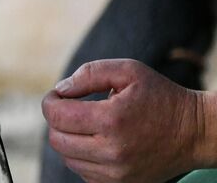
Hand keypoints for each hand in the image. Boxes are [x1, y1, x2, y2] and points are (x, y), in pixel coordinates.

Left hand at [42, 59, 214, 182]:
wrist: (195, 132)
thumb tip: (61, 90)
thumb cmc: (160, 96)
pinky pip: (82, 172)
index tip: (59, 95)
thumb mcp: (128, 71)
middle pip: (57, 139)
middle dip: (56, 120)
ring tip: (85, 123)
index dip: (50, 101)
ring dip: (67, 138)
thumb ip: (89, 74)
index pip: (57, 116)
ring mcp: (116, 173)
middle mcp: (112, 151)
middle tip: (69, 107)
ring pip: (67, 158)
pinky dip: (81, 156)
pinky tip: (96, 140)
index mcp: (112, 120)